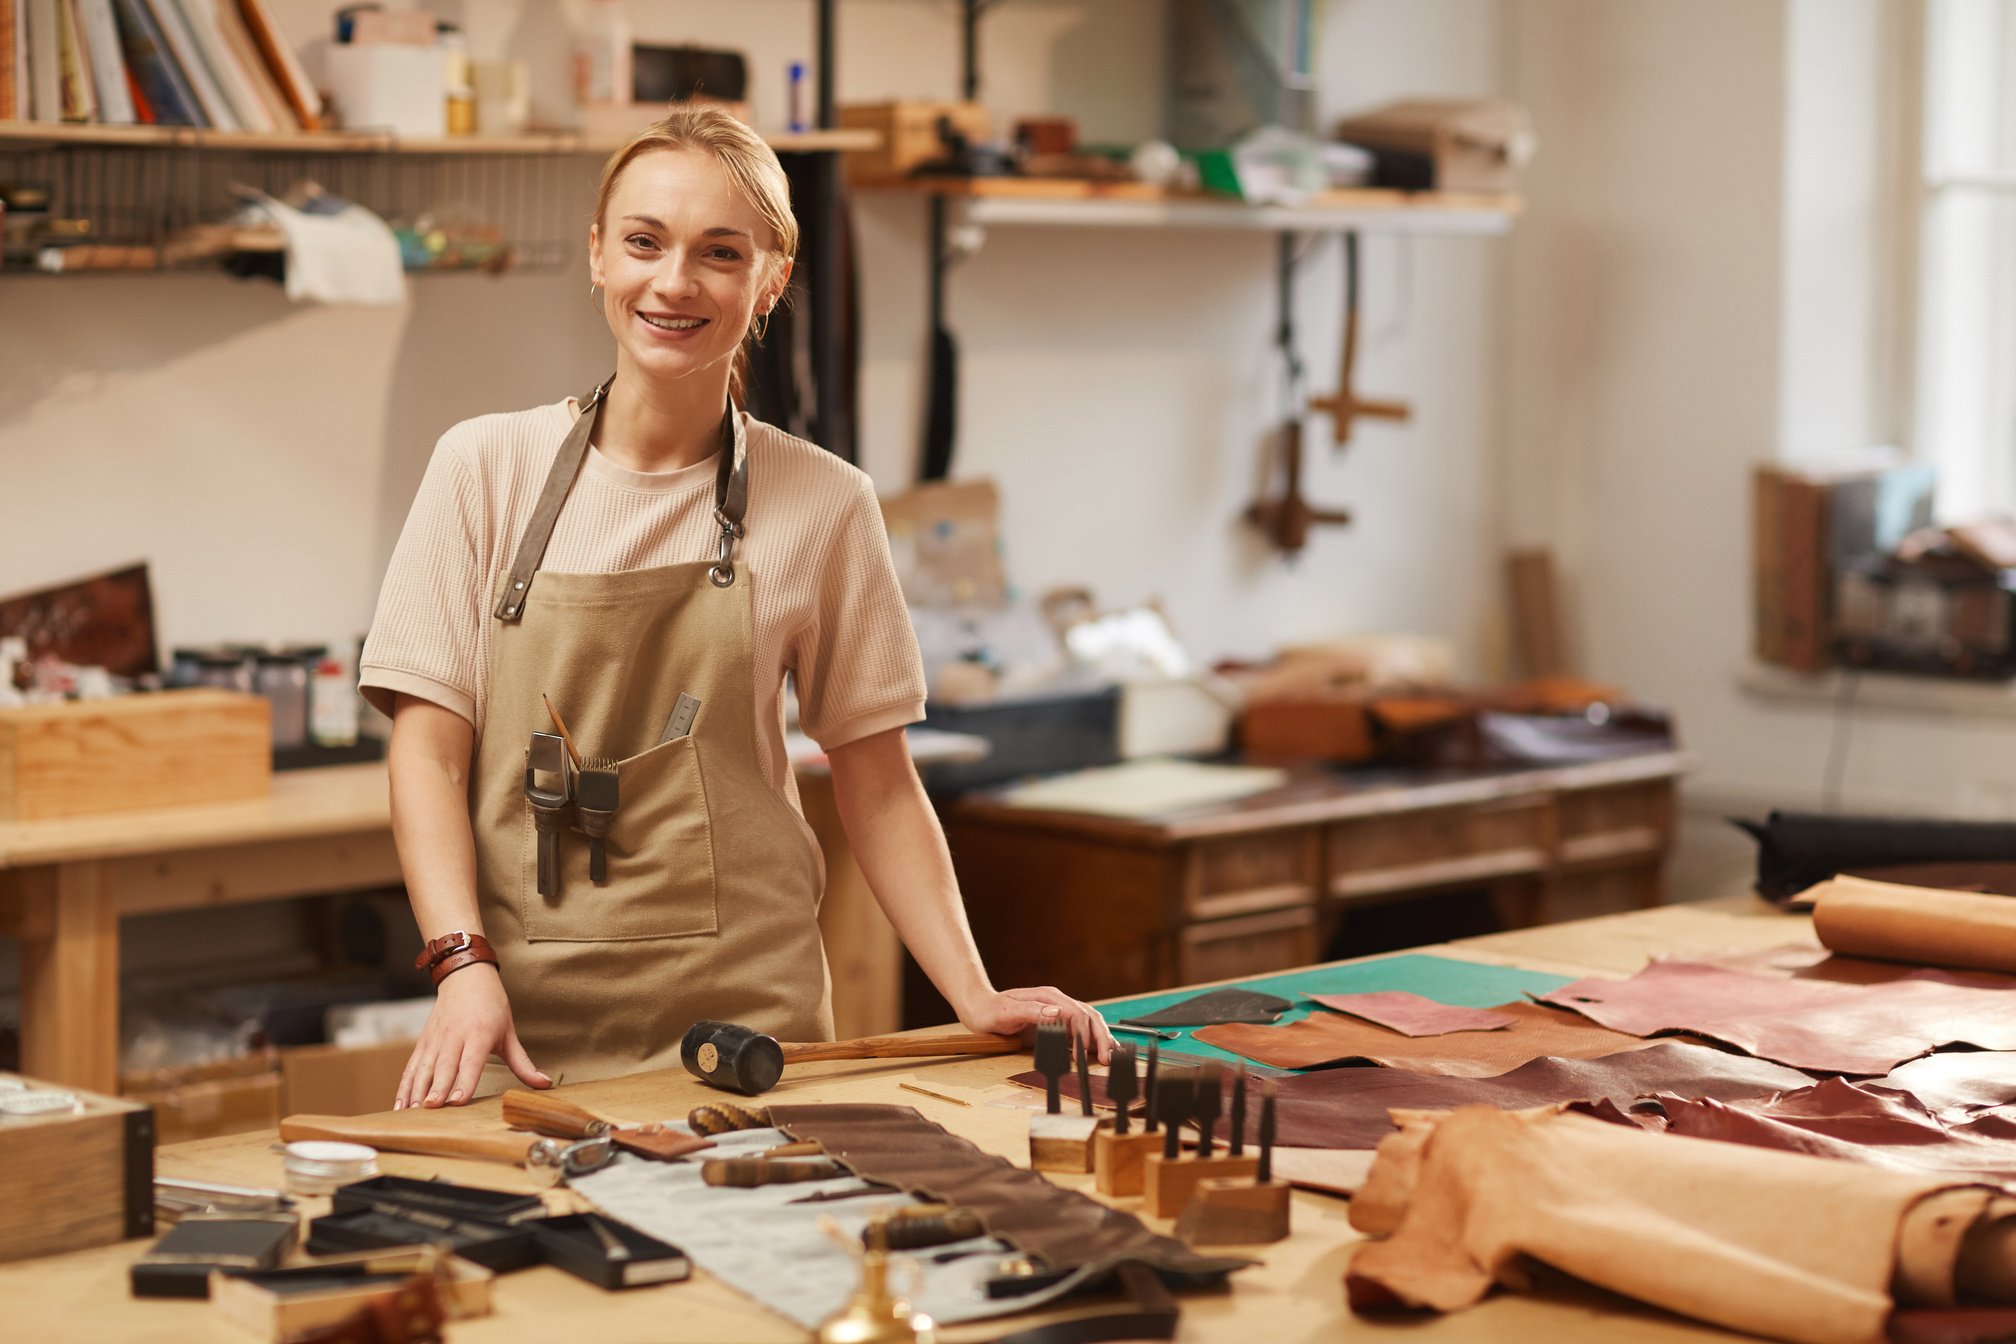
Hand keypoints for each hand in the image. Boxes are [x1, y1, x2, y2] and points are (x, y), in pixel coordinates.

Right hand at [394, 965, 549, 1108]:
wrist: (465, 976)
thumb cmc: (491, 1006)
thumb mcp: (509, 1032)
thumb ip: (523, 1063)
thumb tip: (544, 1085)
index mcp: (478, 1034)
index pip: (471, 1061)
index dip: (465, 1081)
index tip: (458, 1101)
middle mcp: (454, 1037)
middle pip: (444, 1066)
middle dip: (436, 1088)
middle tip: (431, 1108)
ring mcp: (435, 1040)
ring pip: (423, 1068)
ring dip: (416, 1091)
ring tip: (411, 1113)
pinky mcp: (423, 1043)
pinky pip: (411, 1068)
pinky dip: (404, 1086)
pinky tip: (399, 1106)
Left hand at [958, 986, 1114, 1063]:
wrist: (980, 1008)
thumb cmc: (991, 1011)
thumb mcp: (1007, 1011)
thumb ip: (1032, 1012)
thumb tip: (1057, 1013)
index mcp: (1048, 996)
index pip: (1075, 1013)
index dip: (1082, 1034)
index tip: (1083, 1055)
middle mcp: (1057, 1001)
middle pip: (1088, 1016)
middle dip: (1101, 1037)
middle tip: (1107, 1059)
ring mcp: (1058, 1010)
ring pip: (1089, 1021)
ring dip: (1102, 1038)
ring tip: (1111, 1056)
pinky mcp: (1057, 1021)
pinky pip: (1081, 1028)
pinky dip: (1094, 1039)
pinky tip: (1102, 1049)